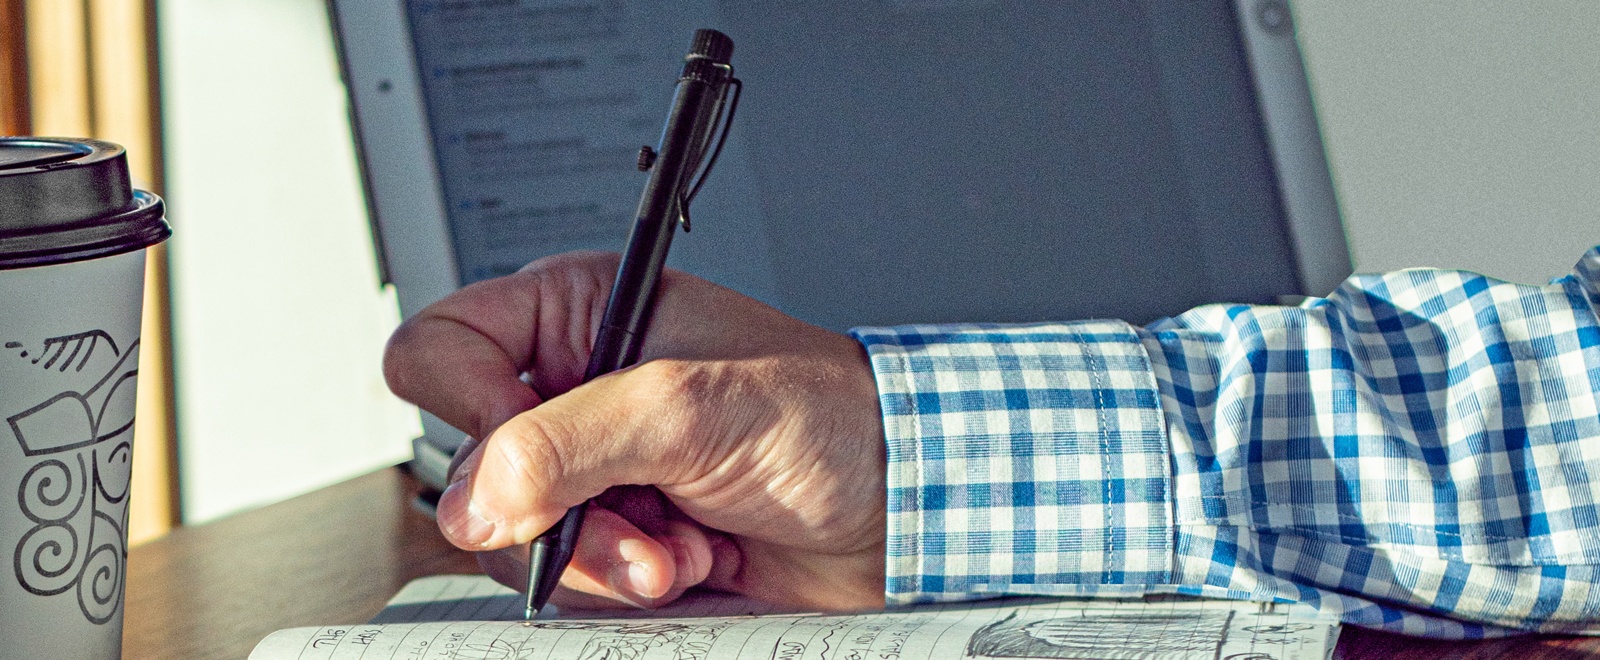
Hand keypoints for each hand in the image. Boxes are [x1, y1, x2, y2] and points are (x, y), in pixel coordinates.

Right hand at [383, 251, 886, 610]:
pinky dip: (630, 584)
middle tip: (634, 517)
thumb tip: (476, 496)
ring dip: (604, 557)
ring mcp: (596, 468)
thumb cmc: (824, 415)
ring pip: (516, 536)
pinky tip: (693, 557)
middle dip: (557, 510)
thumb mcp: (687, 406)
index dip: (468, 406)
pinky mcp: (621, 532)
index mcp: (577, 313)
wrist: (895, 505)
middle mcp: (576, 388)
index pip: (443, 350)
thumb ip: (567, 441)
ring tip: (680, 544)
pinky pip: (570, 578)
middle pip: (474, 463)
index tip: (527, 455)